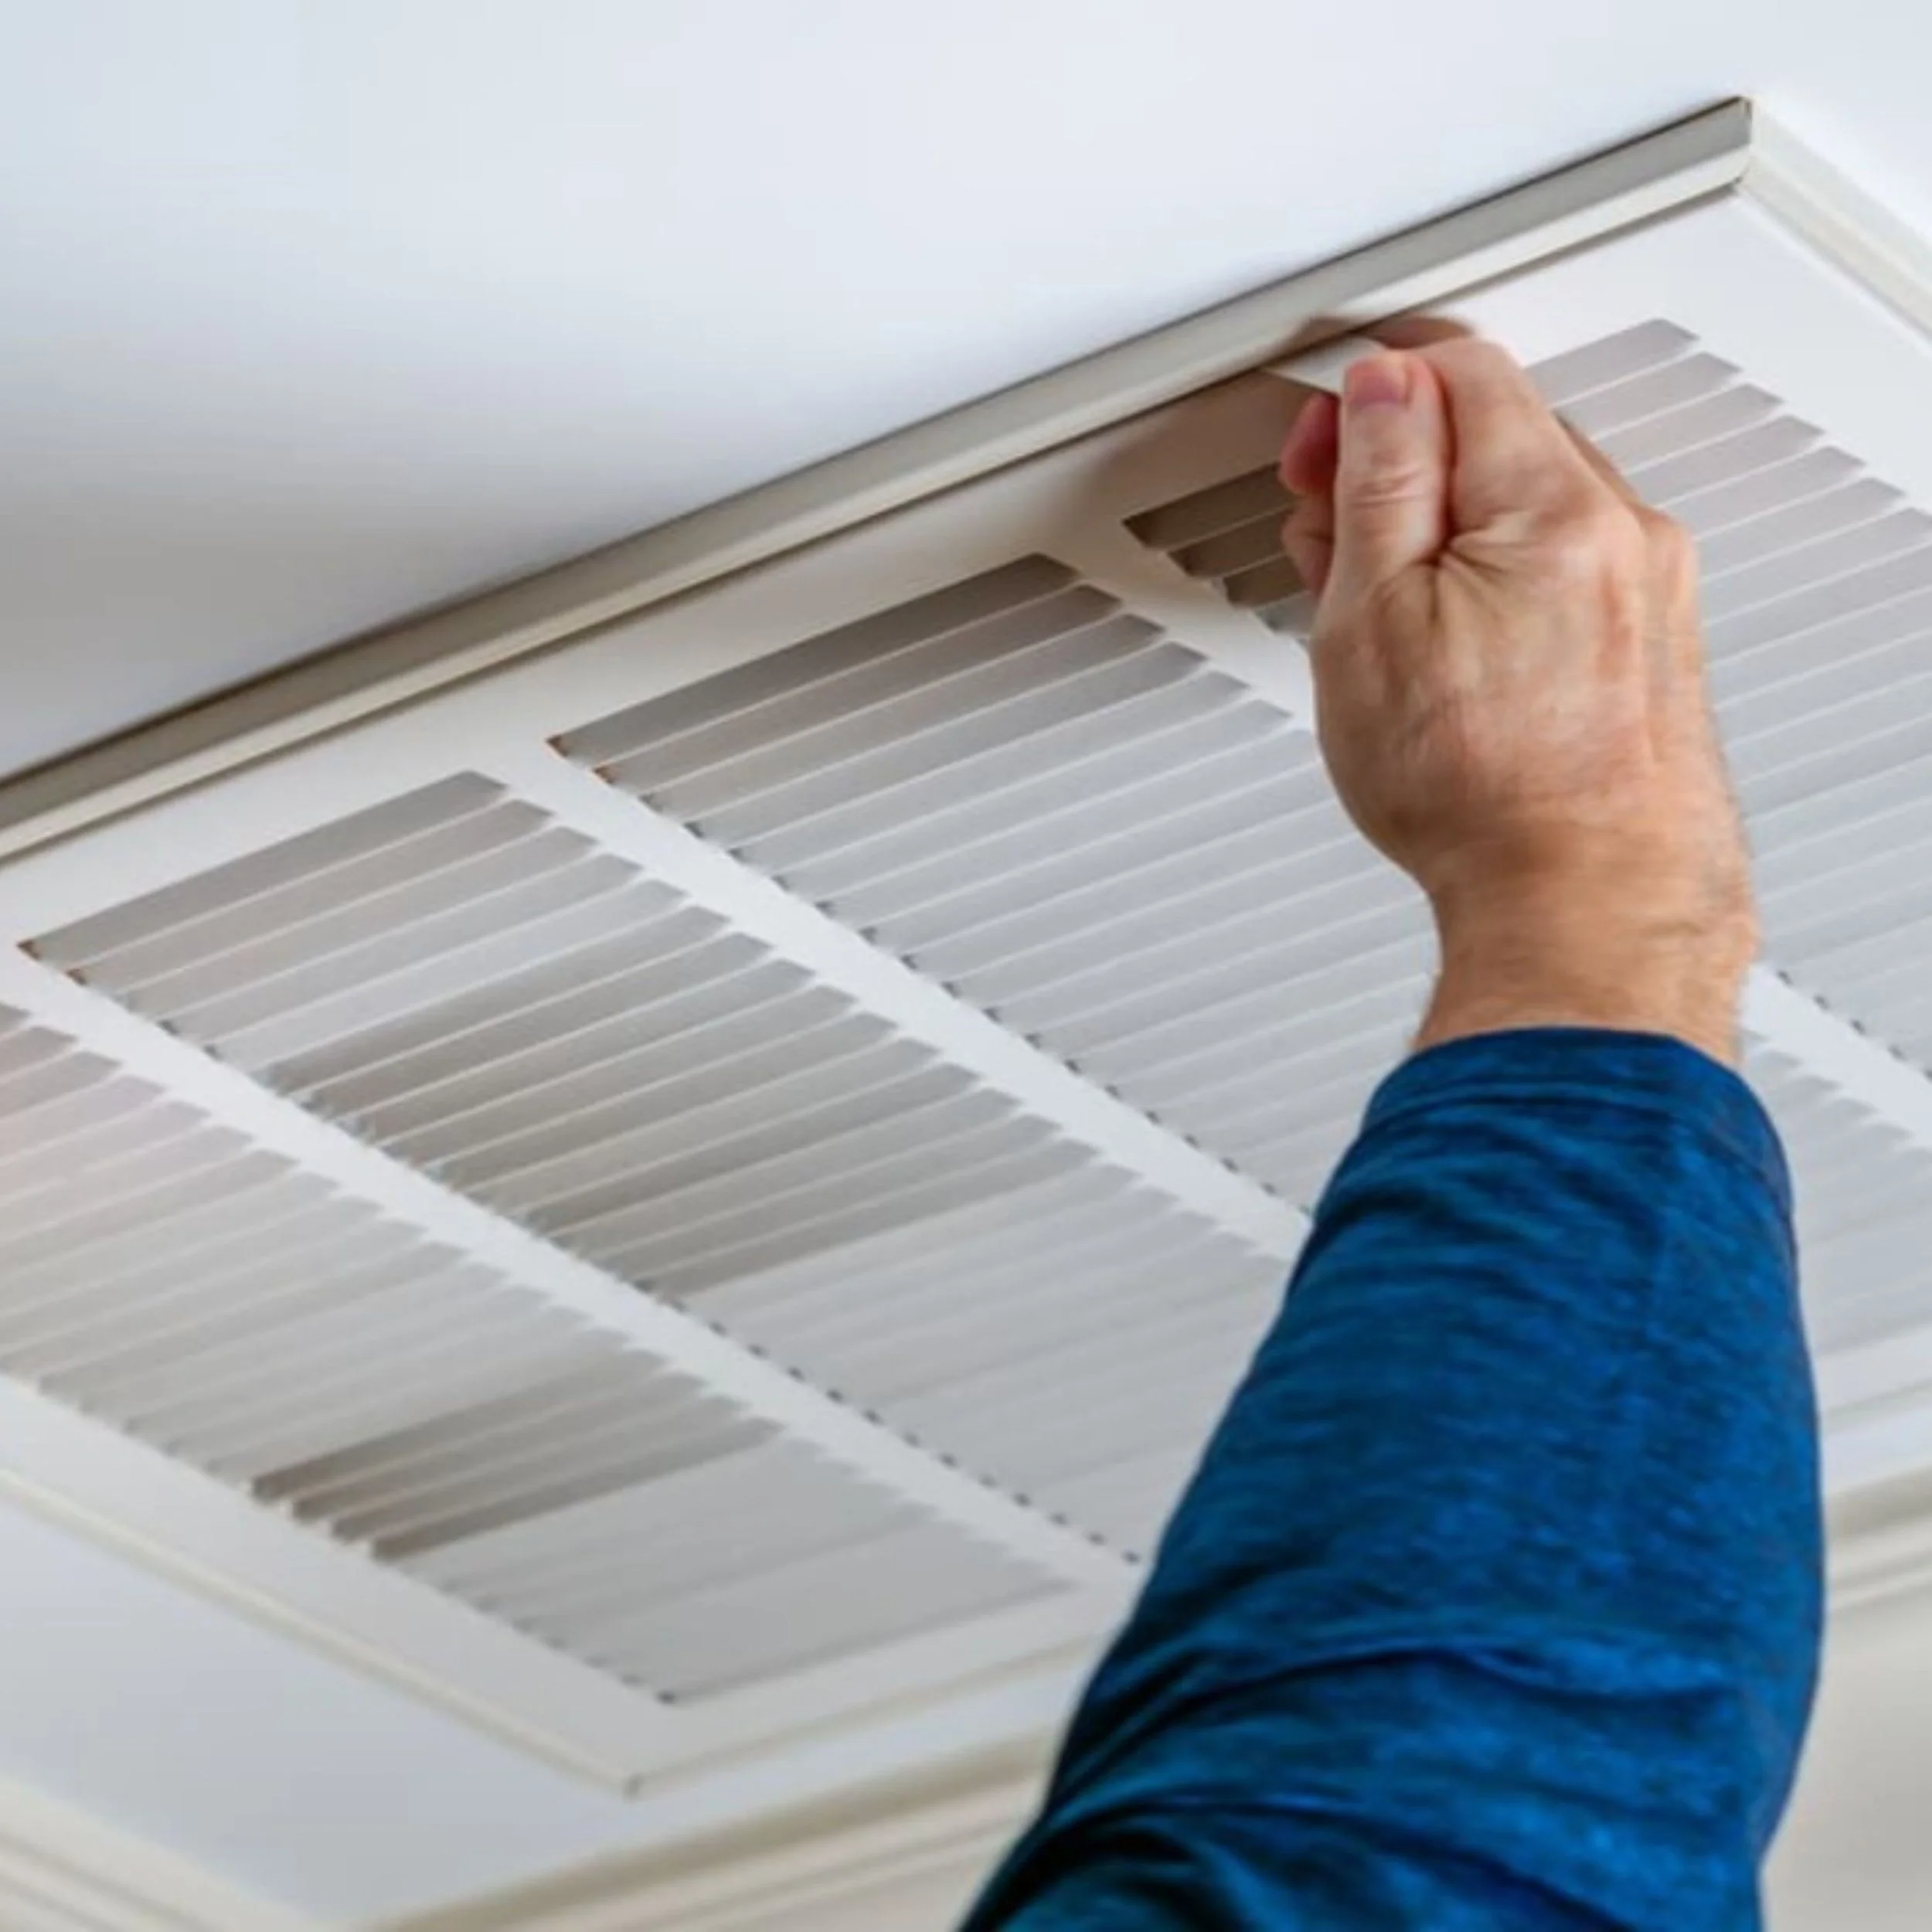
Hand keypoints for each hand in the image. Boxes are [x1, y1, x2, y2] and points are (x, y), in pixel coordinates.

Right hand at [1279, 341, 1755, 1065]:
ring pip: (1529, 508)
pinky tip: (1445, 651)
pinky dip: (1497, 584)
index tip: (1320, 447)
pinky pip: (1564, 573)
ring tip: (1378, 613)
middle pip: (1498, 434)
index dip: (1371, 392)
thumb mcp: (1375, 619)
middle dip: (1400, 467)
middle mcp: (1623, 533)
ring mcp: (1648, 593)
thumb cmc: (1483, 794)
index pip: (1461, 370)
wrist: (1585, 909)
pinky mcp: (1652, 649)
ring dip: (1445, 530)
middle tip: (1330, 535)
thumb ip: (1380, 480)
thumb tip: (1383, 390)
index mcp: (1553, 505)